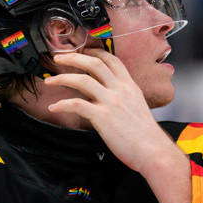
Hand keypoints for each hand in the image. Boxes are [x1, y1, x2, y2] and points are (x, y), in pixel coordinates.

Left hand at [45, 49, 178, 174]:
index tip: (82, 52)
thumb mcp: (138, 106)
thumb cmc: (145, 134)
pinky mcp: (102, 116)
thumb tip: (109, 96)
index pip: (111, 60)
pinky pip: (77, 104)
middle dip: (73, 58)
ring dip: (62, 78)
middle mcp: (120, 90)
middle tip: (58, 58)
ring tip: (49, 81)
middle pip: (94, 64)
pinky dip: (62, 104)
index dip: (94, 53)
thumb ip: (124, 97)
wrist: (152, 150)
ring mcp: (111, 102)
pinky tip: (54, 107)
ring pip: (82, 80)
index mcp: (129, 86)